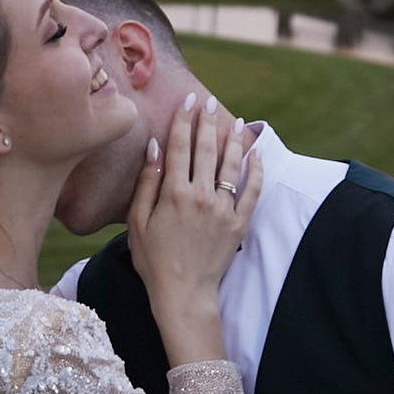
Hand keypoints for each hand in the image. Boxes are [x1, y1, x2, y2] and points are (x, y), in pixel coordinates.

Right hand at [126, 94, 262, 363]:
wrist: (183, 293)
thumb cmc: (154, 260)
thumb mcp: (137, 221)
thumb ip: (147, 182)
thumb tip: (154, 147)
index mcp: (173, 193)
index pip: (178, 147)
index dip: (183, 120)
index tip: (187, 101)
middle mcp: (201, 196)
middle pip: (206, 149)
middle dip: (207, 122)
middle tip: (208, 102)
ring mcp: (223, 209)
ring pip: (232, 165)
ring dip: (234, 140)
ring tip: (237, 122)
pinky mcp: (239, 223)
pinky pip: (252, 191)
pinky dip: (256, 171)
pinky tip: (256, 155)